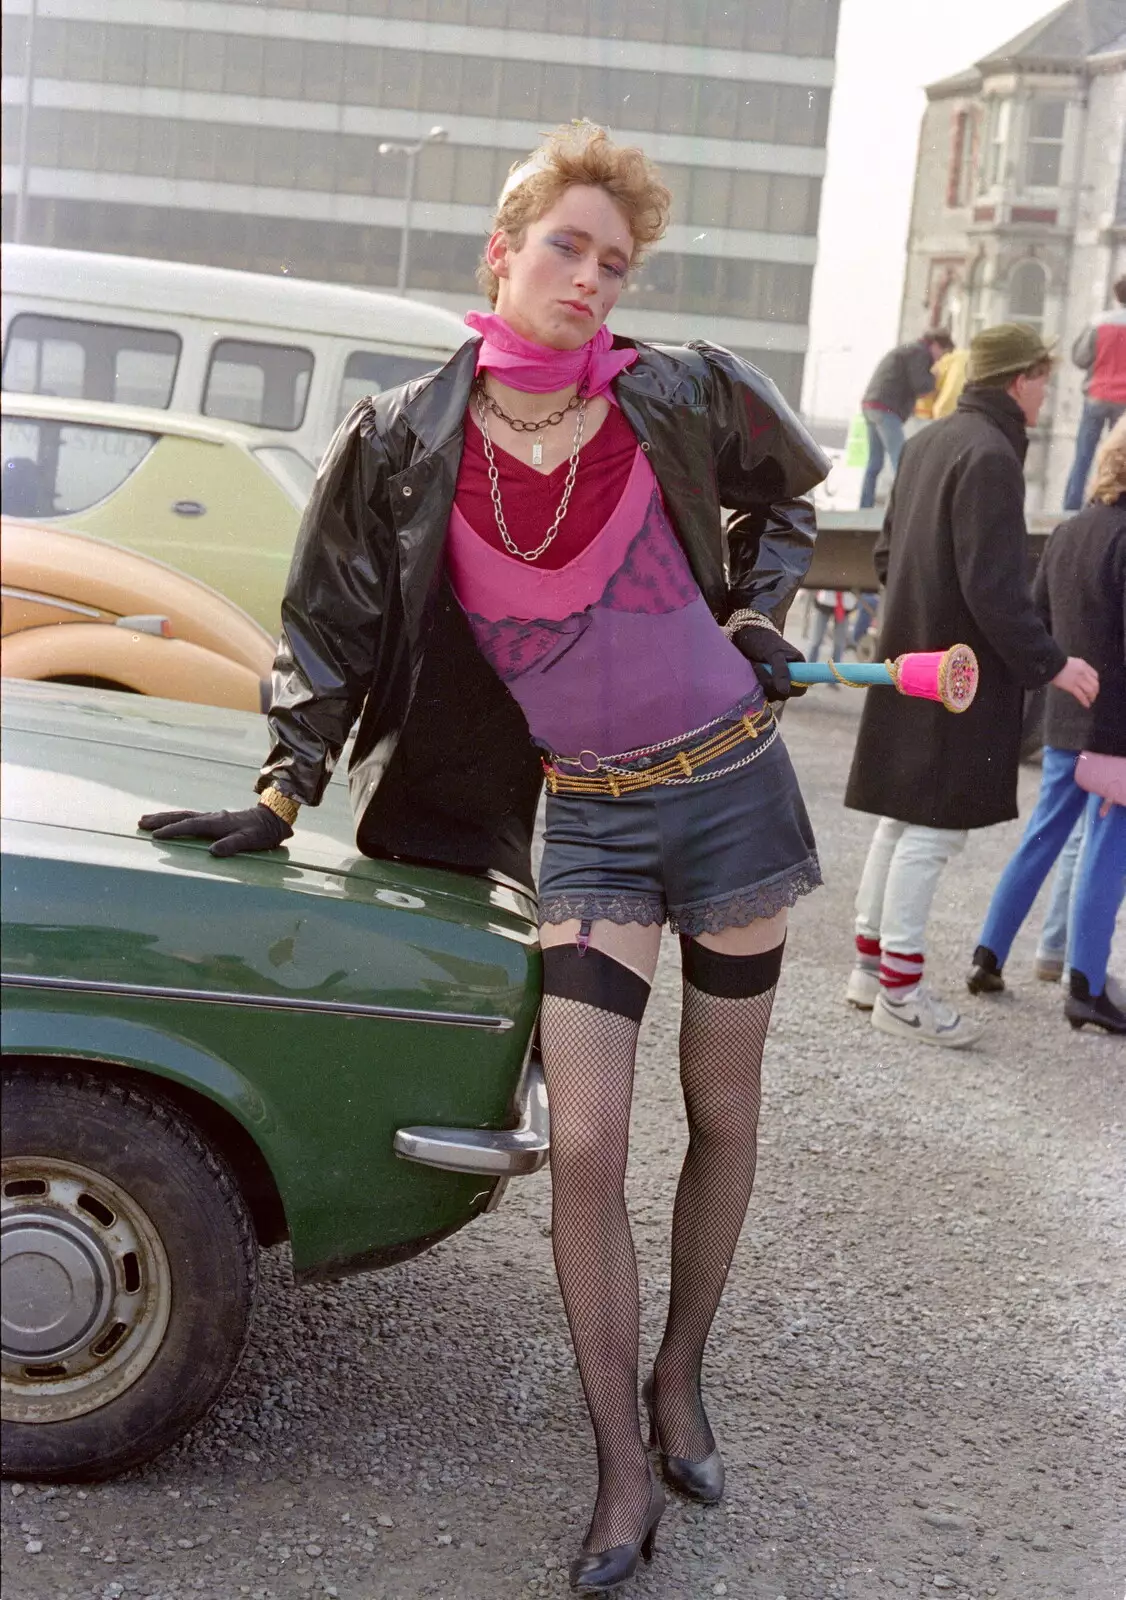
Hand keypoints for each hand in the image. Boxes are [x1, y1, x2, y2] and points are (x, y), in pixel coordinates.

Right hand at [137, 805, 292, 857]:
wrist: (273, 819)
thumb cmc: (262, 832)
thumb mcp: (251, 840)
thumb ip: (232, 845)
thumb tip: (212, 851)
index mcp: (218, 823)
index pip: (191, 826)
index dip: (173, 831)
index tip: (156, 836)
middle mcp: (212, 817)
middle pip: (182, 816)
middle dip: (161, 820)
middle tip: (141, 822)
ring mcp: (213, 817)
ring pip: (184, 815)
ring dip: (165, 817)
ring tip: (146, 819)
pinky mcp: (214, 819)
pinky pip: (190, 818)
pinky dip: (176, 818)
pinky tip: (170, 821)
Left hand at [732, 623, 807, 700]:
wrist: (746, 635)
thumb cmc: (764, 640)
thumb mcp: (774, 654)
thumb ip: (781, 672)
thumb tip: (785, 692)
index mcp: (799, 666)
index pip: (801, 688)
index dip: (791, 690)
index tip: (778, 683)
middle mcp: (790, 676)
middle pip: (786, 695)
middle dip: (772, 687)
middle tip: (761, 669)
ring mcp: (777, 680)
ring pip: (773, 695)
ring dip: (763, 685)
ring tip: (756, 667)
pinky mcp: (765, 683)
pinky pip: (763, 692)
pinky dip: (757, 686)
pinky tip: (752, 674)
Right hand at [1050, 656, 1098, 708]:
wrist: (1053, 664)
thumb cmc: (1059, 663)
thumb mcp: (1074, 662)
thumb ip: (1080, 667)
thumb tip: (1082, 675)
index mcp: (1084, 666)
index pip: (1095, 675)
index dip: (1096, 682)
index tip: (1095, 686)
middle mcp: (1083, 673)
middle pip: (1095, 684)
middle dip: (1095, 691)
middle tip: (1094, 695)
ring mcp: (1078, 680)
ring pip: (1090, 690)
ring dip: (1092, 697)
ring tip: (1091, 700)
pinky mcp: (1071, 687)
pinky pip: (1081, 695)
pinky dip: (1085, 701)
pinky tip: (1086, 705)